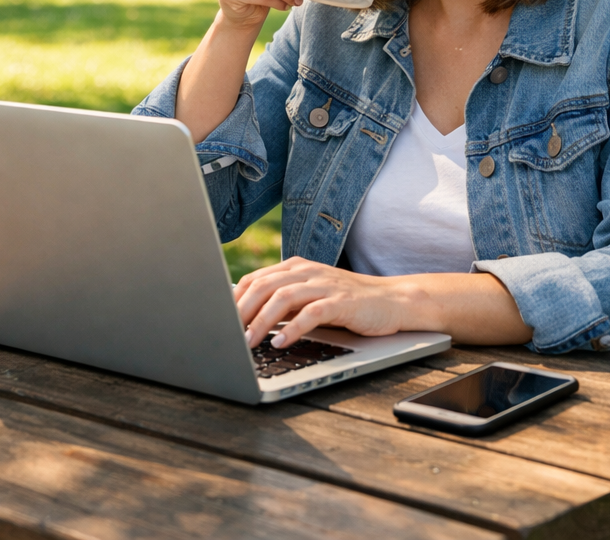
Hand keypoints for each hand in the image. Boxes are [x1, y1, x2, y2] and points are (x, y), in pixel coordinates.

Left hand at [234, 256, 414, 347]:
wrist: (390, 299)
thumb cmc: (346, 301)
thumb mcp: (310, 295)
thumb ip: (283, 300)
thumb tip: (246, 318)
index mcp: (295, 266)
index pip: (255, 278)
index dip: (234, 299)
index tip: (219, 320)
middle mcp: (307, 271)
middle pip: (264, 286)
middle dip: (242, 311)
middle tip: (227, 334)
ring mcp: (324, 285)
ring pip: (283, 298)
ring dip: (262, 321)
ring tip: (248, 342)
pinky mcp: (341, 302)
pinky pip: (311, 313)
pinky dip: (293, 329)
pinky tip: (281, 343)